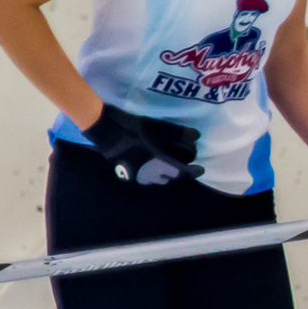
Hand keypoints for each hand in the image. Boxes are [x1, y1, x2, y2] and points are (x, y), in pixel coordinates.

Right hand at [81, 104, 201, 185]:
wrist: (105, 129)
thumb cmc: (132, 127)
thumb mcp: (157, 127)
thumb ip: (178, 133)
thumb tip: (196, 136)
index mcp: (158, 164)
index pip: (181, 173)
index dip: (193, 172)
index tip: (201, 169)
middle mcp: (149, 175)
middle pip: (171, 179)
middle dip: (181, 175)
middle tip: (188, 169)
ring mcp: (137, 176)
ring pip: (158, 182)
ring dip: (168, 177)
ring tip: (174, 170)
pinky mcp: (128, 175)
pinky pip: (147, 180)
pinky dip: (156, 177)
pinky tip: (157, 170)